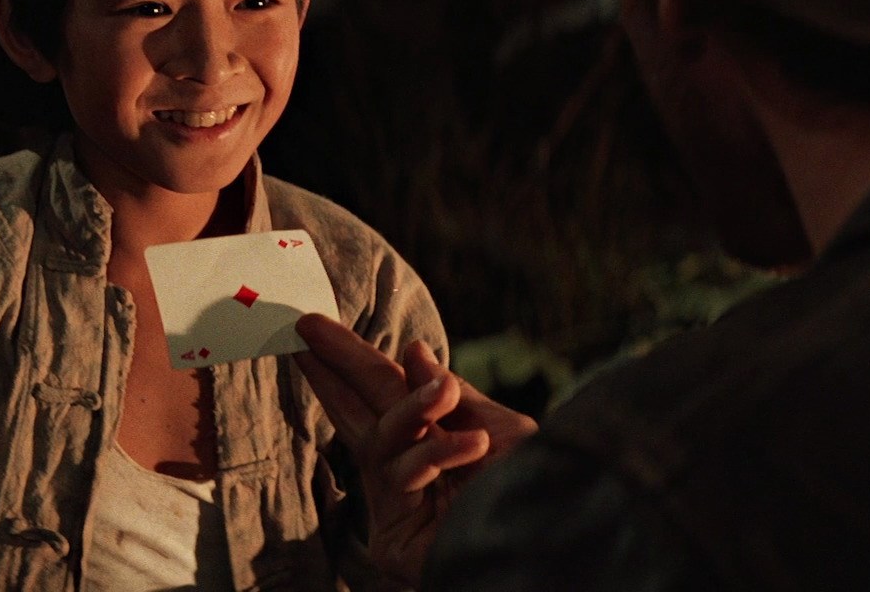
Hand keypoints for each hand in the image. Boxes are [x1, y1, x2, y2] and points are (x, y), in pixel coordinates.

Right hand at [294, 313, 537, 584]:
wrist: (561, 538)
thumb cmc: (536, 489)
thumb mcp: (501, 428)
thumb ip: (451, 395)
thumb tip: (412, 351)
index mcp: (431, 444)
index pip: (384, 396)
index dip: (349, 362)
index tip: (313, 327)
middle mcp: (408, 474)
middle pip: (362, 415)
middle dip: (335, 371)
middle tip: (308, 331)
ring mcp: (398, 509)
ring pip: (384, 441)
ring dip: (413, 409)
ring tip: (444, 391)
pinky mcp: (393, 542)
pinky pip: (403, 479)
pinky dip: (438, 454)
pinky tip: (475, 444)